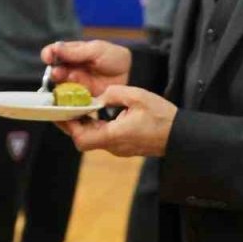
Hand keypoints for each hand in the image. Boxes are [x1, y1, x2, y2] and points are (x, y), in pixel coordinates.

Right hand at [42, 40, 130, 95]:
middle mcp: (70, 68)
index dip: (49, 54)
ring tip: (70, 84)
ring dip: (63, 86)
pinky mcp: (80, 98)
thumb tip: (56, 48)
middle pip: (55, 71)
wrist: (129, 74)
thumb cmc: (113, 57)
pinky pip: (70, 98)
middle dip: (55, 72)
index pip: (55, 52)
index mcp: (72, 53)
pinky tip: (72, 97)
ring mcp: (74, 84)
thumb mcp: (96, 49)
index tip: (48, 57)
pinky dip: (69, 98)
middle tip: (57, 74)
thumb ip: (76, 51)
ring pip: (61, 86)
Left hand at [57, 86, 176, 157]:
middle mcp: (113, 146)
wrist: (180, 135)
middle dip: (71, 123)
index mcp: (114, 135)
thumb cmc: (161, 116)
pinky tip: (94, 112)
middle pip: (82, 140)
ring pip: (91, 139)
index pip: (81, 138)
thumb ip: (113, 94)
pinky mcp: (122, 146)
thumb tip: (97, 96)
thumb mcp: (136, 96)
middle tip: (64, 106)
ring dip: (83, 124)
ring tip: (78, 106)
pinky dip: (94, 126)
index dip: (68, 125)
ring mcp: (118, 148)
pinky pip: (102, 137)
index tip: (62, 111)